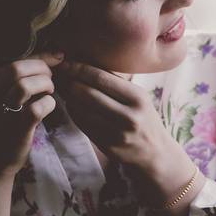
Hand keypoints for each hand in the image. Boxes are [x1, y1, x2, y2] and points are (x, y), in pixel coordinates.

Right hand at [0, 51, 63, 179]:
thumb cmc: (0, 129)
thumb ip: (13, 82)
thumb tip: (49, 58)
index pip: (11, 62)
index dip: (38, 57)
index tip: (56, 56)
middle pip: (17, 69)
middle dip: (42, 68)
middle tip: (51, 78)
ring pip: (25, 85)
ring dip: (45, 84)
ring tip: (48, 92)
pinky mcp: (15, 130)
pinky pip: (38, 107)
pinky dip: (49, 103)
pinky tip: (48, 108)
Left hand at [52, 60, 176, 174]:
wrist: (155, 152)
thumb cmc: (143, 117)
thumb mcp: (139, 96)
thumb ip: (115, 82)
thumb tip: (84, 63)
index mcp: (137, 98)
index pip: (100, 78)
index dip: (79, 68)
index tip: (66, 63)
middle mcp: (128, 116)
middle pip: (87, 93)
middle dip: (70, 82)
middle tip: (61, 75)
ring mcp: (116, 133)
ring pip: (80, 109)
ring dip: (69, 97)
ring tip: (65, 88)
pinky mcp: (107, 146)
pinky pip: (82, 124)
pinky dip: (74, 112)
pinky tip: (73, 105)